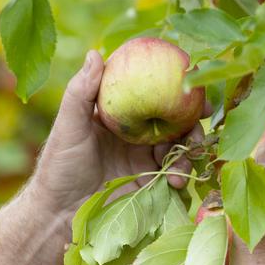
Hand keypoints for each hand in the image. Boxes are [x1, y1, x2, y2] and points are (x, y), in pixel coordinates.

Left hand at [29, 50, 205, 215]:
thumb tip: (96, 52)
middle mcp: (133, 131)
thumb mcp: (68, 127)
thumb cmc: (58, 166)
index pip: (145, 88)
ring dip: (190, 145)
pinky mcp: (149, 180)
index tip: (189, 74)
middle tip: (205, 110)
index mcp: (115, 113)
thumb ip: (80, 92)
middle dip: (191, 111)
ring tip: (187, 154)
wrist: (60, 212)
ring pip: (178, 142)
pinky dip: (181, 172)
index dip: (168, 80)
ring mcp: (143, 156)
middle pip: (171, 114)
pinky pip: (174, 171)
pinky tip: (176, 180)